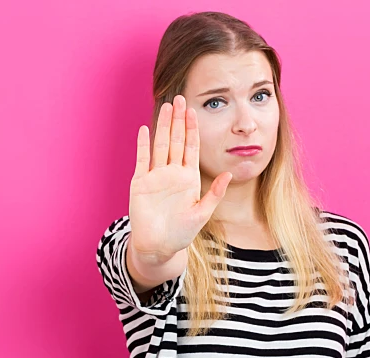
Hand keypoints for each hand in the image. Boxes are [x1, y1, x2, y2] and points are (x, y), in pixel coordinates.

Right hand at [128, 95, 231, 260]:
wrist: (158, 246)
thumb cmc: (181, 233)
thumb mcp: (202, 214)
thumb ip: (214, 194)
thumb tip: (229, 176)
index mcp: (188, 178)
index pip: (191, 148)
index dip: (193, 130)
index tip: (195, 111)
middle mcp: (172, 173)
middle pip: (176, 140)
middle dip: (178, 120)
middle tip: (180, 98)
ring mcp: (155, 176)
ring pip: (160, 145)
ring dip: (163, 126)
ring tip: (166, 106)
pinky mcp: (140, 183)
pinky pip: (142, 160)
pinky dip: (143, 145)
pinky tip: (145, 130)